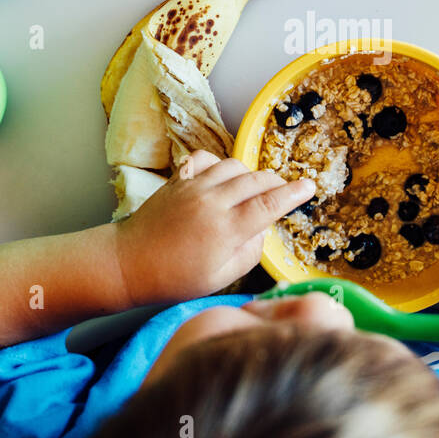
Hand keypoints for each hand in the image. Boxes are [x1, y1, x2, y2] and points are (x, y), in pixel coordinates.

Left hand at [116, 150, 314, 304]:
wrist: (129, 263)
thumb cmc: (175, 278)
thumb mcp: (221, 276)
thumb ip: (250, 252)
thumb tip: (262, 229)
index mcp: (226, 230)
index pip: (269, 204)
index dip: (293, 194)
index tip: (309, 187)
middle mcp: (212, 202)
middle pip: (257, 181)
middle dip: (276, 184)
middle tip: (283, 192)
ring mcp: (194, 187)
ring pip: (234, 166)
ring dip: (250, 175)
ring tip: (253, 189)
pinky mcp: (179, 180)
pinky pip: (206, 159)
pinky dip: (220, 164)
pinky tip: (222, 177)